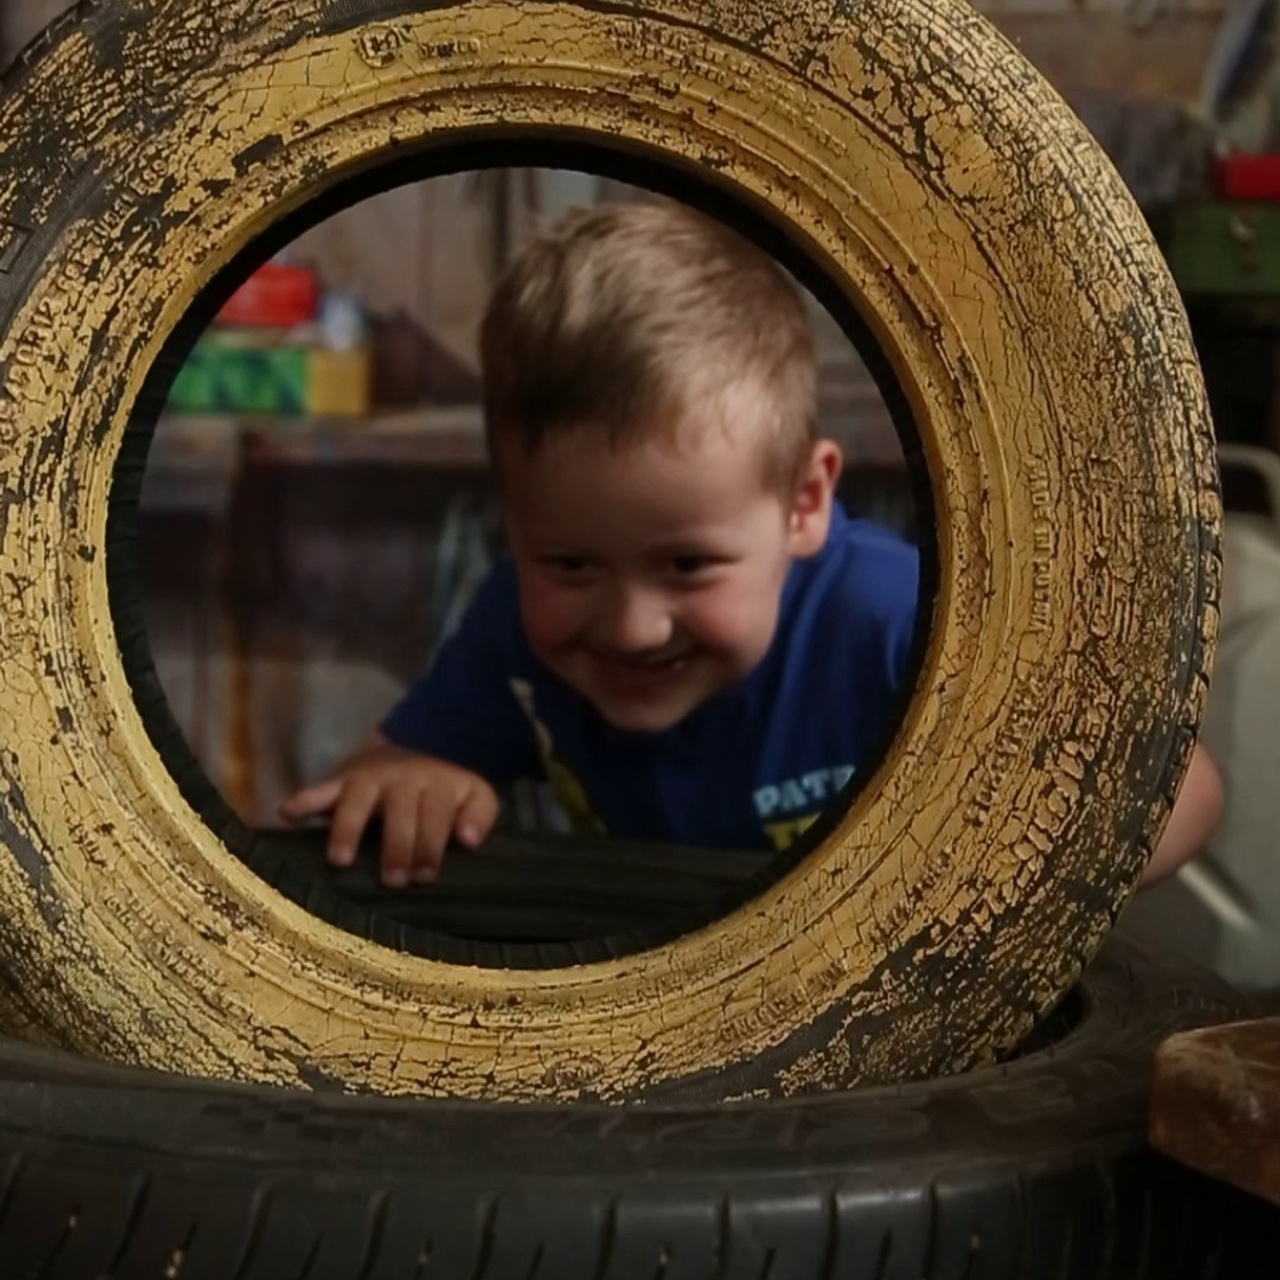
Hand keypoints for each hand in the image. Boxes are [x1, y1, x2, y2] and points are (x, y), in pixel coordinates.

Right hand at [279, 742, 497, 887]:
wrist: (415, 747)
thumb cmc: (446, 792)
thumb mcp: (475, 797)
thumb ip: (479, 816)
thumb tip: (468, 839)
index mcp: (439, 784)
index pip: (436, 815)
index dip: (431, 845)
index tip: (425, 876)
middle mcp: (404, 778)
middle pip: (399, 811)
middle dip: (397, 846)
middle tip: (393, 881)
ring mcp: (370, 778)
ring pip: (356, 801)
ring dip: (347, 828)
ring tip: (340, 860)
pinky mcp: (343, 780)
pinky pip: (321, 788)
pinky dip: (304, 799)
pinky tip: (286, 812)